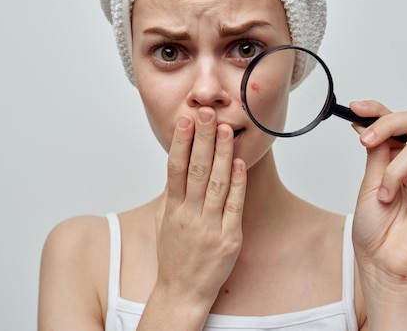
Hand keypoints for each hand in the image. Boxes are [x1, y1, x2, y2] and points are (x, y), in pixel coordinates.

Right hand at [155, 107, 246, 309]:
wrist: (182, 292)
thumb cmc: (175, 257)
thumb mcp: (168, 222)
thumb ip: (176, 195)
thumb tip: (180, 167)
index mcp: (173, 210)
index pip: (175, 169)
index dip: (180, 143)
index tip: (184, 121)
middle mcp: (190, 216)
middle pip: (195, 170)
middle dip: (202, 139)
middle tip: (206, 114)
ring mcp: (210, 227)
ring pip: (215, 183)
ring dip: (221, 154)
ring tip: (225, 129)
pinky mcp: (229, 239)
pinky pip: (233, 206)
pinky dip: (237, 183)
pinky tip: (238, 163)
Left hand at [351, 100, 406, 278]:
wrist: (382, 260)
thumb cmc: (374, 228)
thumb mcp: (368, 182)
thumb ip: (375, 153)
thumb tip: (367, 123)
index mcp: (396, 158)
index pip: (394, 123)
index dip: (377, 110)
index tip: (355, 107)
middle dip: (388, 124)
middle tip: (366, 140)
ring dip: (393, 173)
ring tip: (386, 198)